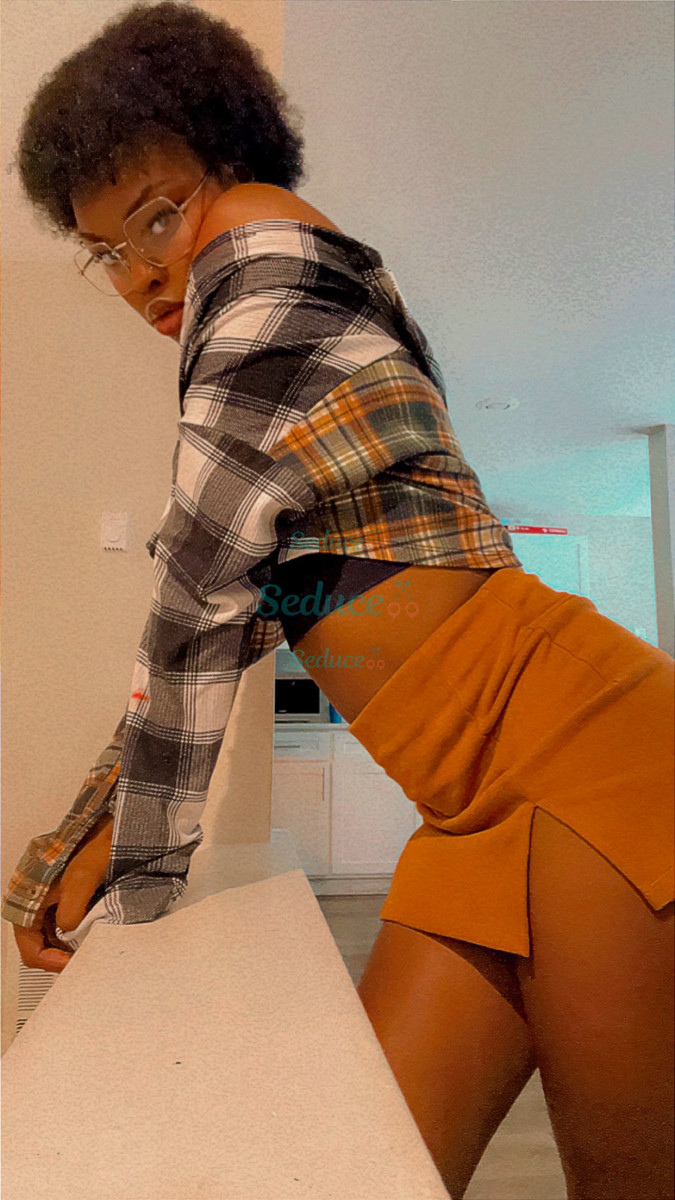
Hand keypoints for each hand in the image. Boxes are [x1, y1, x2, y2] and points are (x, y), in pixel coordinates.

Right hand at [13, 813, 113, 973]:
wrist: (116, 823)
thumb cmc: (100, 841)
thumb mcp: (84, 876)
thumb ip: (72, 907)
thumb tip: (68, 931)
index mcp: (30, 892)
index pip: (29, 944)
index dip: (50, 960)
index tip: (72, 963)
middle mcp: (35, 896)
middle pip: (37, 943)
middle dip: (57, 955)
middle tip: (81, 960)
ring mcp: (50, 896)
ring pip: (49, 934)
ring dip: (66, 945)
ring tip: (86, 948)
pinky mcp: (64, 894)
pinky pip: (62, 922)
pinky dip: (74, 932)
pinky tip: (90, 932)